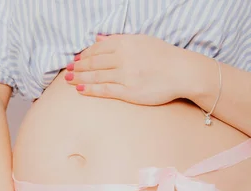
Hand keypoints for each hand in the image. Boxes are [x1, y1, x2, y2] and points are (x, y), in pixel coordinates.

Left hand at [64, 33, 193, 104]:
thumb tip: (98, 38)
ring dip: (80, 77)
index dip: (84, 55)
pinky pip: (105, 90)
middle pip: (94, 62)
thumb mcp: (141, 41)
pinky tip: (81, 89)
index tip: (76, 59)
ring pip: (96, 76)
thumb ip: (118, 40)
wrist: (183, 72)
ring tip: (69, 80)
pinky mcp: (129, 91)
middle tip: (68, 71)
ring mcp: (125, 75)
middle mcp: (124, 58)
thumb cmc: (163, 56)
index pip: (98, 49)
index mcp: (126, 43)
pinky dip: (91, 89)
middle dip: (79, 66)